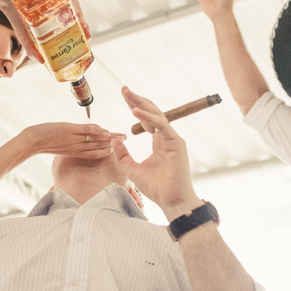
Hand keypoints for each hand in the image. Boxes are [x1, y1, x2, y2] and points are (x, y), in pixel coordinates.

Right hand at [0, 0, 90, 65]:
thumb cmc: (14, 14)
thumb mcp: (24, 34)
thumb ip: (31, 48)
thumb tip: (41, 62)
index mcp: (52, 17)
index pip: (71, 23)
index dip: (80, 29)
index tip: (87, 38)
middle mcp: (55, 7)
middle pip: (74, 13)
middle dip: (82, 22)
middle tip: (86, 33)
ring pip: (71, 4)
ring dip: (78, 13)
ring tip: (81, 23)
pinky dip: (68, 1)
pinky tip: (70, 8)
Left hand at [22, 123, 125, 159]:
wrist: (30, 142)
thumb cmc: (40, 143)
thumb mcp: (56, 146)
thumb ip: (67, 145)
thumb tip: (71, 140)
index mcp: (74, 153)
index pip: (94, 153)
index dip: (106, 151)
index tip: (115, 148)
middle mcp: (76, 148)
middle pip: (98, 147)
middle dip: (113, 144)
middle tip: (124, 140)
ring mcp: (73, 139)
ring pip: (95, 139)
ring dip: (110, 137)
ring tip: (121, 135)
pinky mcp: (69, 130)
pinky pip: (87, 131)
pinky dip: (97, 130)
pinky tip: (105, 131)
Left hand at [112, 87, 200, 219]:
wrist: (172, 201)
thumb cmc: (157, 188)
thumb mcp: (133, 169)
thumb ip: (123, 155)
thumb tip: (113, 141)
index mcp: (159, 143)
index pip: (146, 120)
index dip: (135, 107)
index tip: (124, 97)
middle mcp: (166, 138)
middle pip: (151, 113)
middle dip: (137, 100)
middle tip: (124, 89)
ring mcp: (173, 139)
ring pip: (157, 116)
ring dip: (142, 104)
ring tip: (128, 95)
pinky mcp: (177, 143)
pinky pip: (162, 126)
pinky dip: (149, 118)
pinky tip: (136, 112)